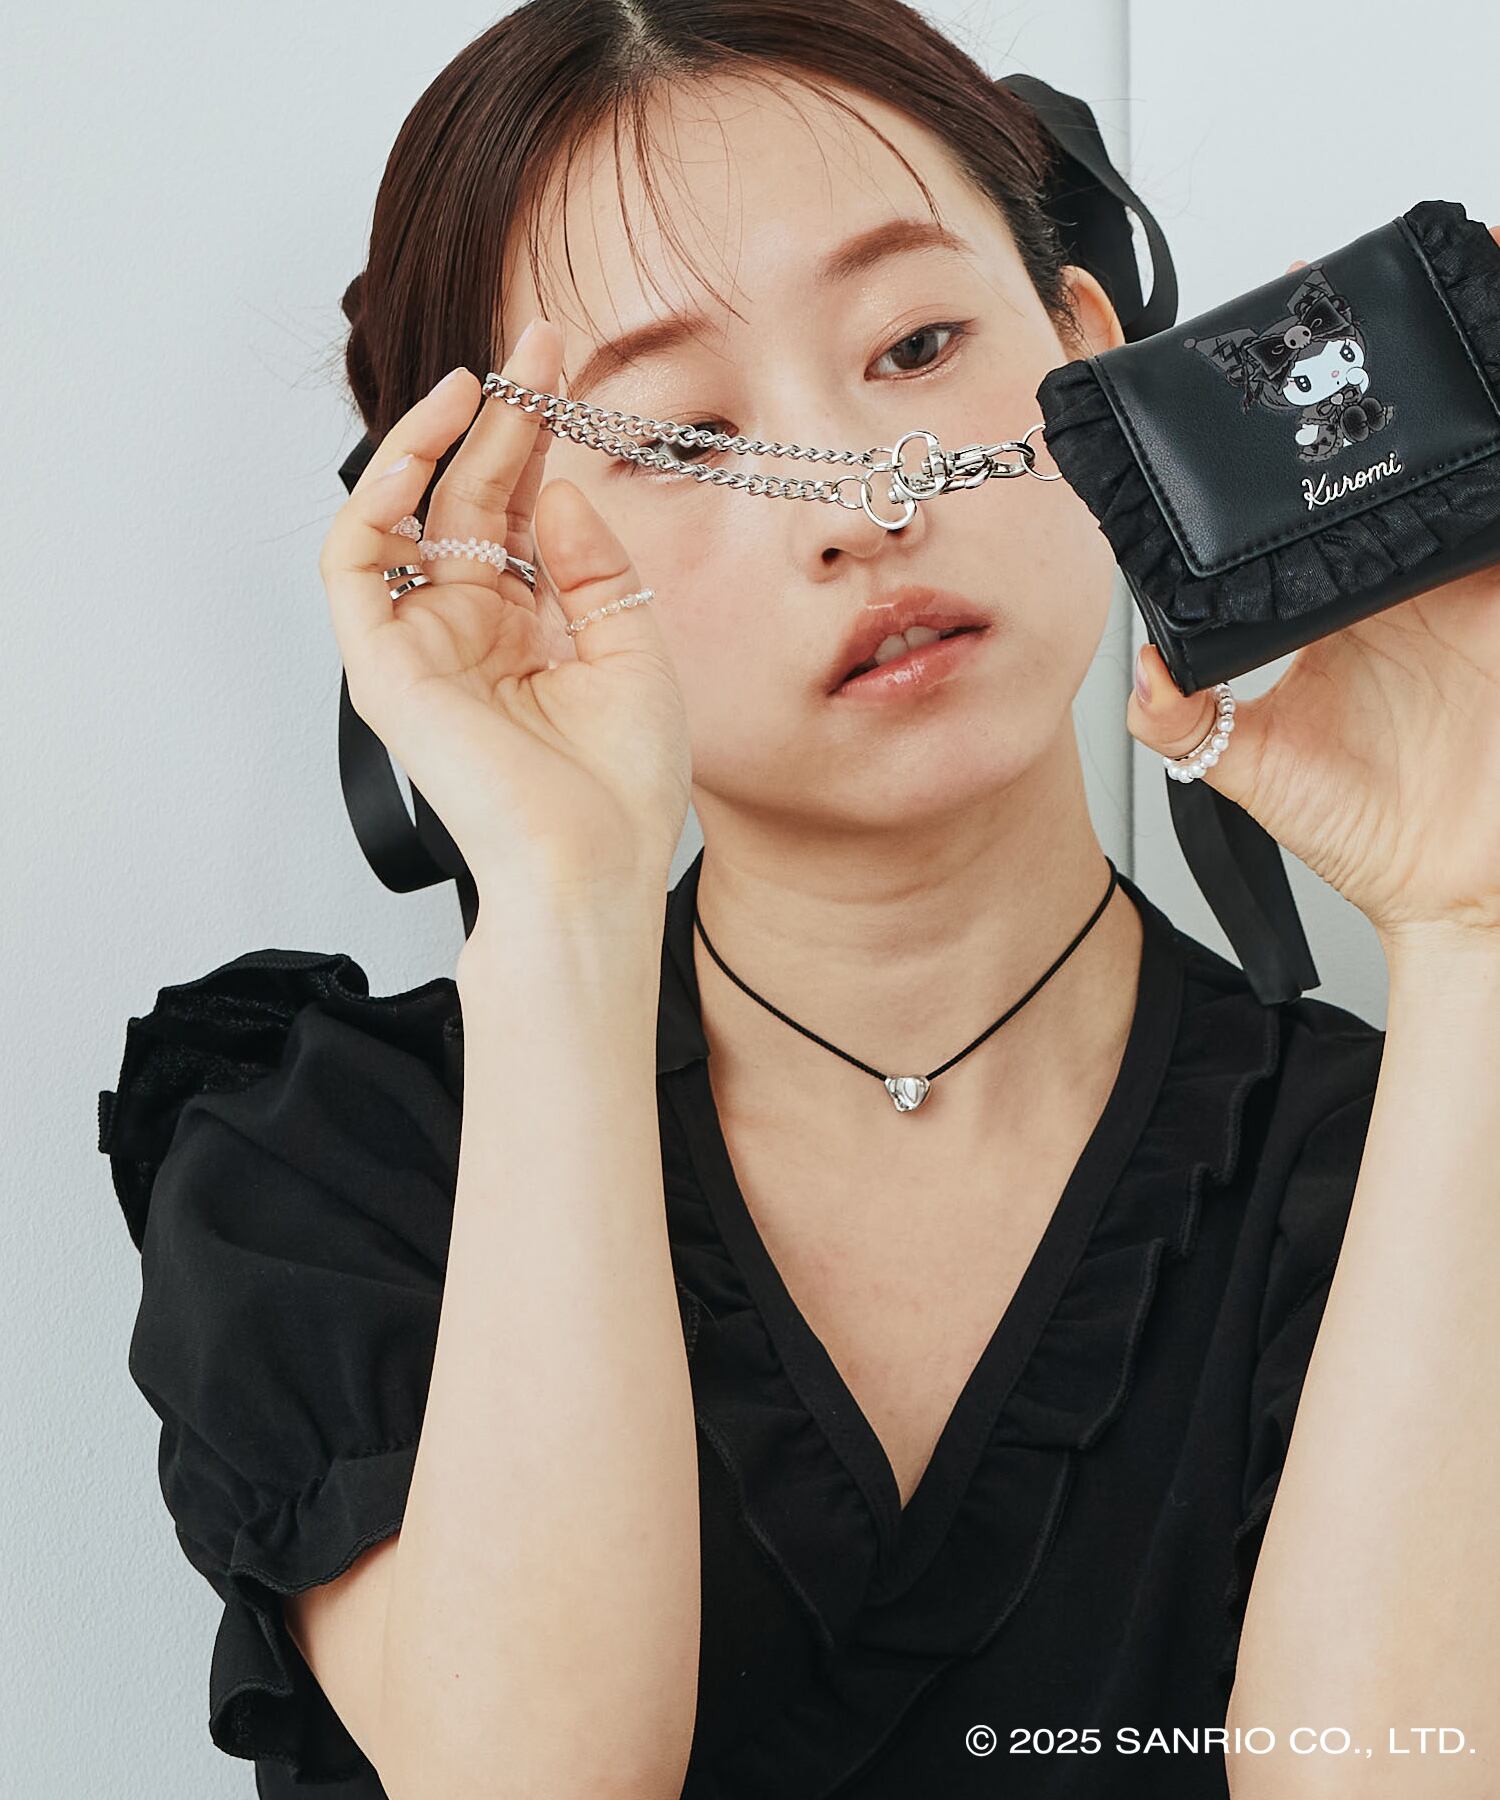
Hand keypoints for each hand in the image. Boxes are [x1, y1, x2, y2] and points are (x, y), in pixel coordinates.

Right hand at [319, 318, 692, 913]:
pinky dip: (379, 494)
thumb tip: (559, 490)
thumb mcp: (633, 649)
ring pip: (409, 518)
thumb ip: (595, 567)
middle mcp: (471, 632)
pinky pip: (356, 562)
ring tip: (482, 382)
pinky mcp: (385, 667)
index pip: (520, 515)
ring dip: (435, 442)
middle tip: (537, 345)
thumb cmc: (621, 788)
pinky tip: (429, 442)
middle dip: (502, 421)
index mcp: (529, 634)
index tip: (565, 371)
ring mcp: (425, 647)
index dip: (537, 441)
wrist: (593, 867)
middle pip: (470, 502)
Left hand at [1126, 233, 1499, 949]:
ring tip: (1453, 290)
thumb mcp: (1255, 770)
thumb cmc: (1370, 834)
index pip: (1301, 492)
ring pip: (1468, 452)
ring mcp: (1473, 578)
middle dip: (1370, 363)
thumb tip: (1138, 674)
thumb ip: (1189, 724)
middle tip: (1340, 285)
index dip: (1278, 425)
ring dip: (1460, 377)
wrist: (1457, 894)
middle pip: (1390, 445)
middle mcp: (1407, 576)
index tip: (1247, 351)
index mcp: (1337, 599)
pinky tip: (1495, 379)